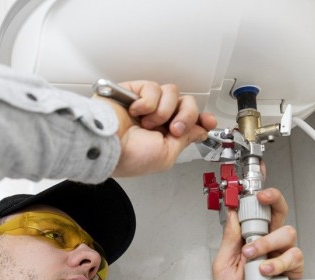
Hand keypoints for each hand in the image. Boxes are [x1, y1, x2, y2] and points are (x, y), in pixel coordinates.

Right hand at [101, 81, 216, 176]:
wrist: (106, 144)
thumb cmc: (129, 156)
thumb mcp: (166, 155)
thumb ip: (185, 140)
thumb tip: (200, 130)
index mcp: (165, 135)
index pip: (190, 120)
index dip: (202, 119)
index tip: (208, 121)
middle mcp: (157, 118)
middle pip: (186, 103)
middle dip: (185, 116)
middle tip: (173, 129)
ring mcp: (146, 104)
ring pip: (172, 93)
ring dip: (164, 111)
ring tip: (148, 123)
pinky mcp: (133, 91)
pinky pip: (153, 88)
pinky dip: (148, 102)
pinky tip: (136, 112)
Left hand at [212, 188, 303, 279]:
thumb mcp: (222, 264)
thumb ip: (230, 239)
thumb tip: (232, 214)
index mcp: (250, 240)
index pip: (259, 213)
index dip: (261, 198)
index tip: (255, 191)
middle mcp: (268, 245)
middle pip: (280, 214)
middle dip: (274, 203)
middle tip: (263, 201)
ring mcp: (282, 257)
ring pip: (288, 234)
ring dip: (268, 244)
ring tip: (254, 260)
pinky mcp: (293, 273)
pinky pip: (294, 258)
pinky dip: (278, 264)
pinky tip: (267, 273)